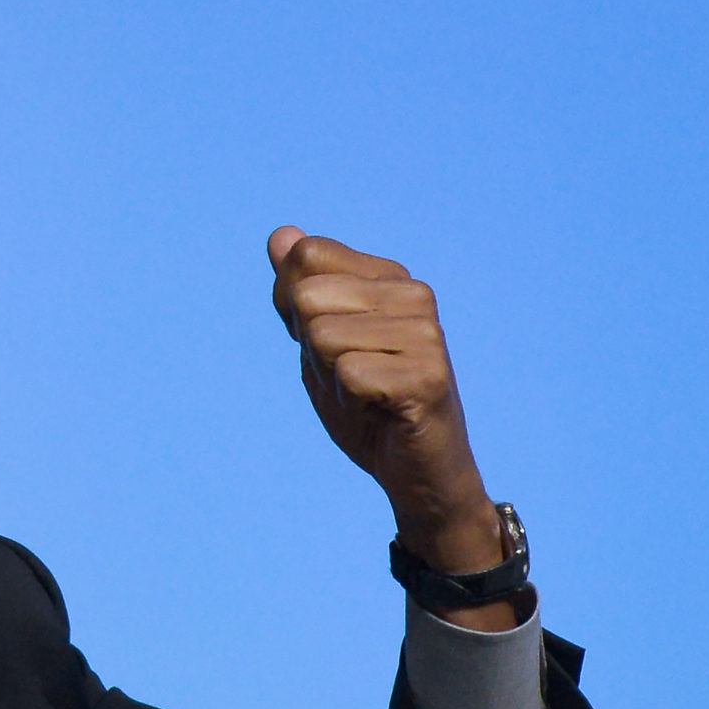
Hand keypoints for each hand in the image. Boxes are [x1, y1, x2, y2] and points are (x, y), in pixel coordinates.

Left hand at [268, 226, 514, 628]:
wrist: (417, 474)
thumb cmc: (368, 408)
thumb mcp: (319, 344)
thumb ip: (298, 290)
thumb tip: (281, 235)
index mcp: (388, 277)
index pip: (306, 256)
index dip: (293, 307)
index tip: (326, 345)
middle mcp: (413, 294)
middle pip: (307, 297)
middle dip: (312, 350)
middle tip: (351, 379)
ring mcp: (425, 332)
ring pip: (323, 337)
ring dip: (332, 380)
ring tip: (368, 396)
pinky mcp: (427, 374)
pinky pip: (348, 375)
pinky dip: (350, 403)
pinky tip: (380, 413)